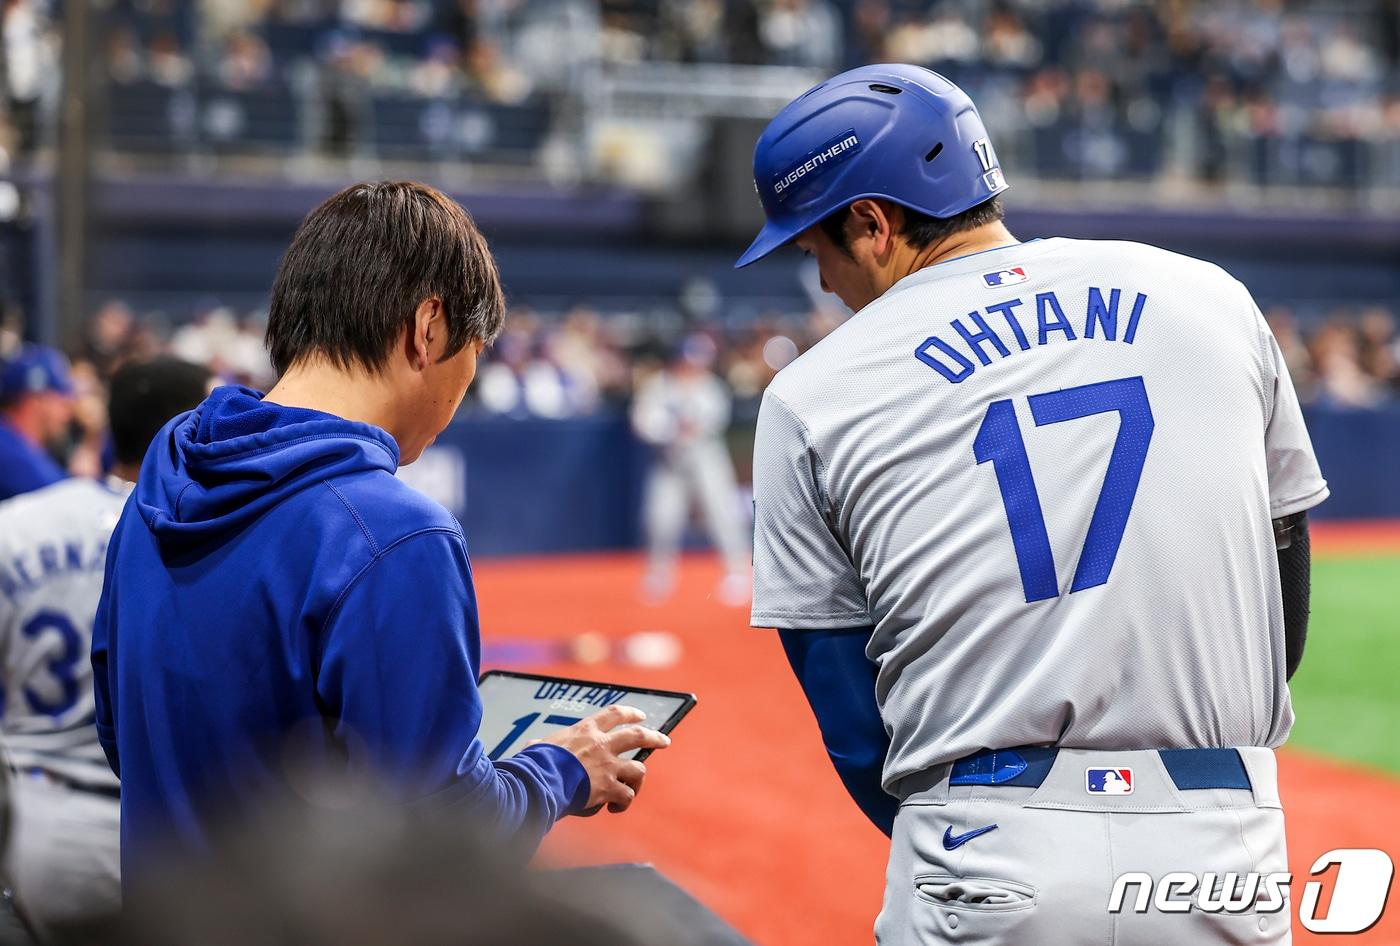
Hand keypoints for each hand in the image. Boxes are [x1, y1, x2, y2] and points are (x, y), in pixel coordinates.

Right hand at [541, 705, 670, 812]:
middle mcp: (602, 744)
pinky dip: (624, 803)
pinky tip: (615, 807)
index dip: (630, 713)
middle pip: (638, 735)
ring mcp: (609, 766)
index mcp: (586, 730)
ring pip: (638, 769)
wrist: (540, 781)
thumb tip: (532, 747)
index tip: (640, 715)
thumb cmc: (536, 764)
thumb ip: (543, 745)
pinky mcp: (610, 787)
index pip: (613, 714)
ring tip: (631, 789)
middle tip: (664, 741)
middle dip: (654, 737)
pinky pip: (627, 795)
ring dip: (637, 781)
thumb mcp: (541, 746)